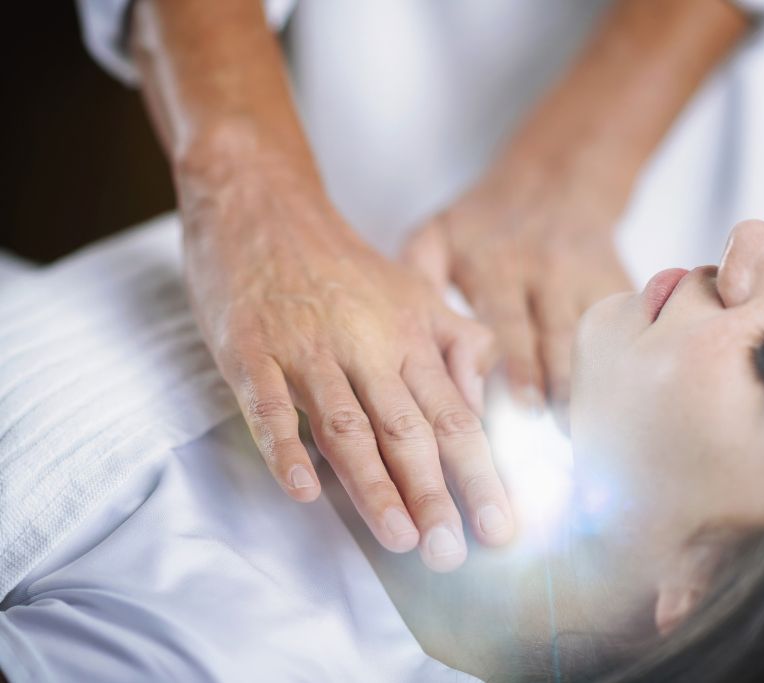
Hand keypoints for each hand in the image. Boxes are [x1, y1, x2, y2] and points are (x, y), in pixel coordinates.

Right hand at [179, 164, 513, 571]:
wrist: (264, 205)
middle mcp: (367, 345)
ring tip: (400, 537)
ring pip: (348, 425)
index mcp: (411, 335)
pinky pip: (268, 404)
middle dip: (435, 494)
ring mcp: (307, 348)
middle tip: (453, 553)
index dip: (481, 474)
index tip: (503, 526)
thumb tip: (485, 398)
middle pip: (409, 429)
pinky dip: (285, 447)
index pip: (455, 416)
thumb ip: (456, 341)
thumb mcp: (414, 289)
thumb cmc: (342, 262)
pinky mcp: (251, 349)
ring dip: (374, 485)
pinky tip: (301, 491)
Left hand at [403, 158, 632, 420]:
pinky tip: (622, 398)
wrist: (557, 178)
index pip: (501, 326)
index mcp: (493, 265)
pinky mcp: (616, 279)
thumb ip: (418, 278)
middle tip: (549, 430)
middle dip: (550, 383)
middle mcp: (542, 271)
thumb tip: (398, 335)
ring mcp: (583, 276)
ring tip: (580, 427)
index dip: (508, 369)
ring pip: (587, 335)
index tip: (508, 412)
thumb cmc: (485, 220)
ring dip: (584, 382)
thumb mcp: (440, 233)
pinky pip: (622, 323)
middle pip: (549, 335)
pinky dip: (622, 360)